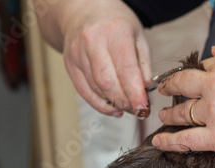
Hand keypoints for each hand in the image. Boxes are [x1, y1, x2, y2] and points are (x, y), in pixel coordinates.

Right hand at [39, 0, 151, 116]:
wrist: (83, 10)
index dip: (135, 94)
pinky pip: (84, 92)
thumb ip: (143, 64)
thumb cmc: (115, 23)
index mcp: (114, 32)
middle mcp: (92, 41)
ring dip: (114, 104)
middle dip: (124, 102)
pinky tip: (112, 108)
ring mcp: (77, 54)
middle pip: (108, 83)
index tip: (143, 108)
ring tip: (127, 106)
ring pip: (96, 90)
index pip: (126, 70)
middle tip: (137, 110)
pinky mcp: (70, 65)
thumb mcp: (137, 35)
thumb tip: (144, 91)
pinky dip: (100, 105)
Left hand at [152, 40, 214, 163]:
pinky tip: (158, 142)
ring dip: (169, 115)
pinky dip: (169, 142)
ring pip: (182, 113)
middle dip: (170, 88)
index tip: (186, 80)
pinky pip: (186, 140)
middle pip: (183, 86)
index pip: (201, 67)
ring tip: (163, 118)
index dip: (193, 74)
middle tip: (163, 91)